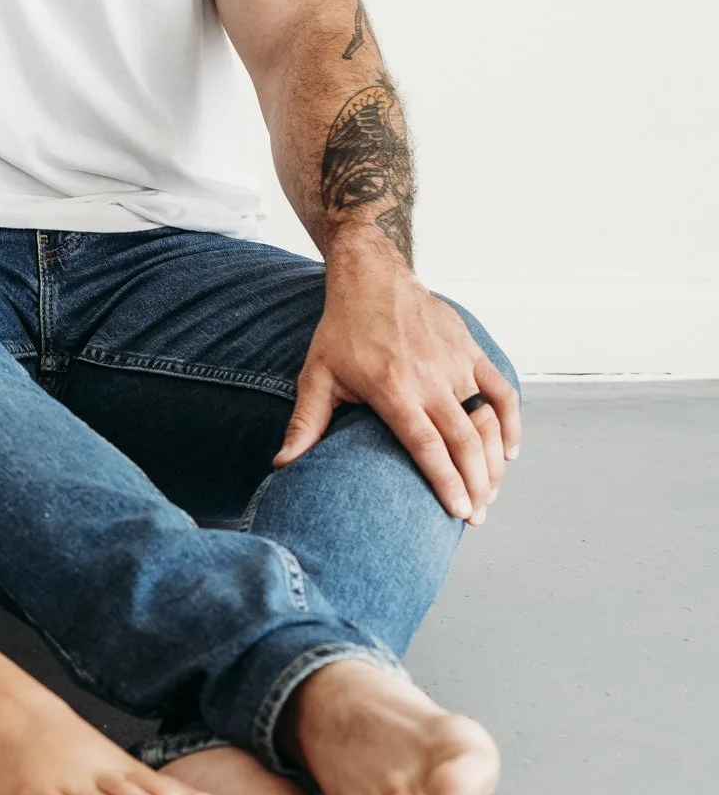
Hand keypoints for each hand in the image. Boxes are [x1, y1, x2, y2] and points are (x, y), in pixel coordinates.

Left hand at [273, 236, 521, 521]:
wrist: (371, 277)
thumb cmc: (342, 329)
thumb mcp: (316, 375)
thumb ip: (304, 424)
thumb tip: (282, 466)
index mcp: (392, 387)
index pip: (426, 443)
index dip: (445, 480)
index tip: (458, 512)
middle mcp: (429, 377)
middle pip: (464, 440)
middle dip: (476, 484)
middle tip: (475, 517)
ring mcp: (455, 363)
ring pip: (488, 420)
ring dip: (494, 462)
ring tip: (489, 494)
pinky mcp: (470, 350)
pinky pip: (501, 391)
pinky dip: (512, 423)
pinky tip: (509, 452)